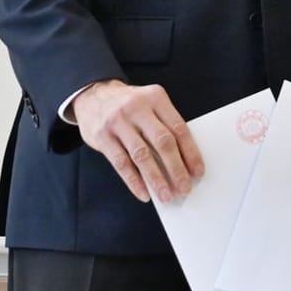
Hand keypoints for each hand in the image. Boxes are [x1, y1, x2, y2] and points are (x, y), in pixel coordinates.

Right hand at [72, 80, 204, 202]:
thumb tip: (183, 163)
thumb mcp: (149, 104)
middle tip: (185, 188)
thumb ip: (164, 126)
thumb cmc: (129, 105)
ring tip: (166, 195)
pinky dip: (134, 181)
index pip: (178, 128)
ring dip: (156, 179)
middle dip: (176, 168)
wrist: (92, 95)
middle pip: (162, 141)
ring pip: (141, 155)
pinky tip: (144, 193)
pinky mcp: (101, 136)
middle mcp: (137, 107)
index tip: (198, 172)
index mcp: (155, 97)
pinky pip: (121, 163)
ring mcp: (117, 121)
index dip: (190, 152)